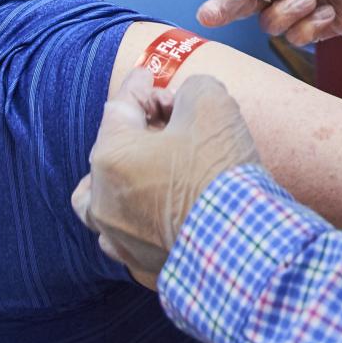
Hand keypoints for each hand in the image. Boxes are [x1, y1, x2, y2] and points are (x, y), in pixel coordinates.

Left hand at [71, 67, 258, 288]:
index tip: (149, 76)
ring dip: (120, 181)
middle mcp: (103, 200)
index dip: (140, 87)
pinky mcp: (141, 265)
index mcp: (111, 157)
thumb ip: (191, 89)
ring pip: (100, 203)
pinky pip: (127, 235)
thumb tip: (187, 100)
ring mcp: (118, 238)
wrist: (241, 242)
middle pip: (109, 152)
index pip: (120, 107)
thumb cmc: (219, 171)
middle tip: (168, 121)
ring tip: (141, 171)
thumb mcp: (211, 102)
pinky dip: (136, 218)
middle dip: (137, 131)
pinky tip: (156, 211)